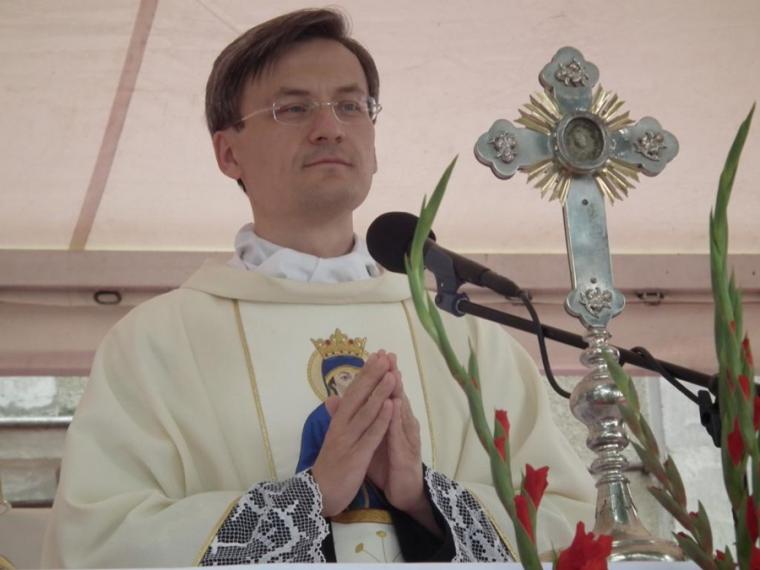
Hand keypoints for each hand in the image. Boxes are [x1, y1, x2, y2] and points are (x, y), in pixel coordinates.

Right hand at [311, 353, 396, 516]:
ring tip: (391, 374)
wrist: (319, 495)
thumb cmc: (330, 465)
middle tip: (385, 356)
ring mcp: (348, 440)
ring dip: (379, 392)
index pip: (353, 392)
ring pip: (366, 412)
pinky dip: (381, 420)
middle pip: (358, 396)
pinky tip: (391, 406)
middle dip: (372, 375)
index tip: (377, 355)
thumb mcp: (332, 438)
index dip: (365, 373)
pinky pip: (370, 435)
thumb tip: (331, 398)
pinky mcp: (356, 456)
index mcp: (337, 421)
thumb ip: (335, 418)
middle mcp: (341, 426)